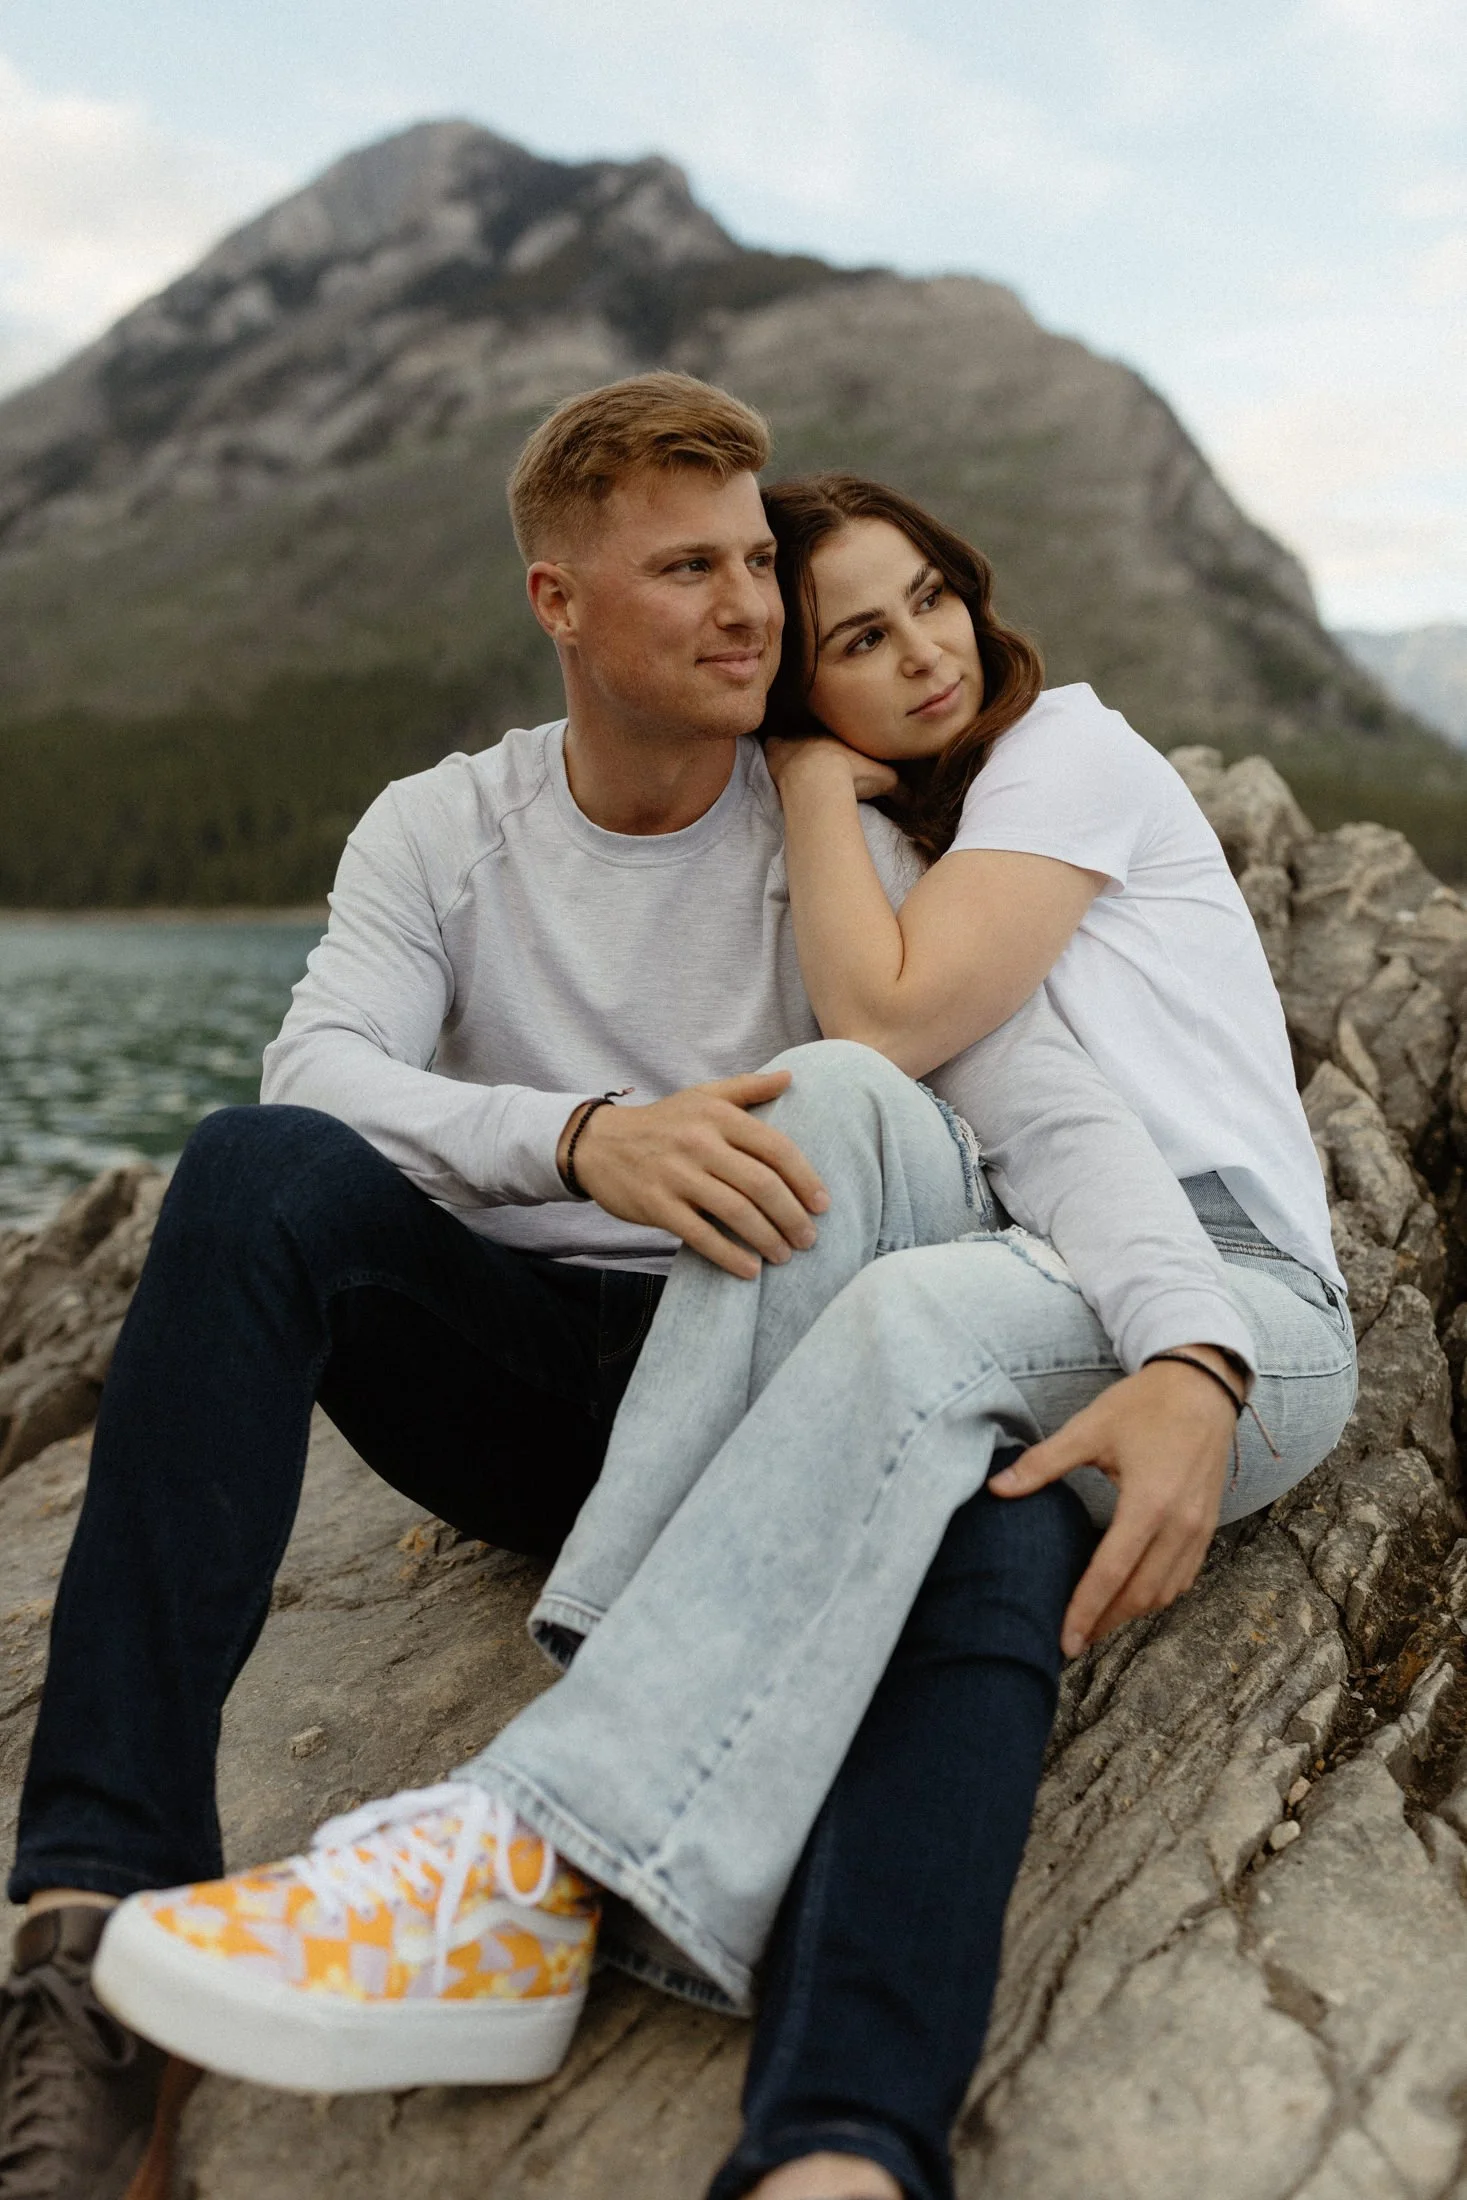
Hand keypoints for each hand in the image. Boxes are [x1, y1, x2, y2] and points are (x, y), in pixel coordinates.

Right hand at [562, 1072, 829, 1278]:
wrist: (599, 1143)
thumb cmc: (663, 1122)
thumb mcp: (703, 1096)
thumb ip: (748, 1088)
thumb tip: (791, 1077)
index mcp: (718, 1116)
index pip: (776, 1148)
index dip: (805, 1179)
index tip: (822, 1204)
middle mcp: (699, 1143)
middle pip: (761, 1184)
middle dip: (792, 1216)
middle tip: (809, 1239)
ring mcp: (677, 1175)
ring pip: (736, 1212)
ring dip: (767, 1239)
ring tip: (784, 1255)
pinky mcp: (657, 1205)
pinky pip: (701, 1235)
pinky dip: (730, 1255)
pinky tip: (750, 1270)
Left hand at [765, 734, 898, 803]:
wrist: (821, 778)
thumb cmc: (854, 777)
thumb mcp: (884, 781)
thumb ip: (900, 789)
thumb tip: (917, 800)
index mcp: (841, 737)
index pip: (837, 739)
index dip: (836, 750)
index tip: (838, 760)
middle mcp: (817, 734)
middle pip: (813, 737)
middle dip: (813, 746)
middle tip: (816, 764)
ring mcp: (793, 741)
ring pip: (789, 738)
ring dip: (790, 748)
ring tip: (795, 763)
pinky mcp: (775, 753)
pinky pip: (771, 746)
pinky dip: (773, 754)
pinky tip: (776, 765)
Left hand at [989, 1350, 1238, 1657]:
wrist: (1202, 1387)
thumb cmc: (1144, 1404)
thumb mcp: (1089, 1428)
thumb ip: (1042, 1463)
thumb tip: (995, 1488)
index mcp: (1149, 1502)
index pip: (1112, 1572)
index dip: (1086, 1610)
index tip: (1065, 1640)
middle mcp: (1180, 1523)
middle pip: (1141, 1594)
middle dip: (1105, 1622)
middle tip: (1072, 1642)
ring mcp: (1200, 1528)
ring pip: (1165, 1592)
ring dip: (1131, 1613)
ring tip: (1095, 1623)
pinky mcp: (1208, 1526)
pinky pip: (1183, 1577)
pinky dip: (1156, 1594)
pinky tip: (1130, 1596)